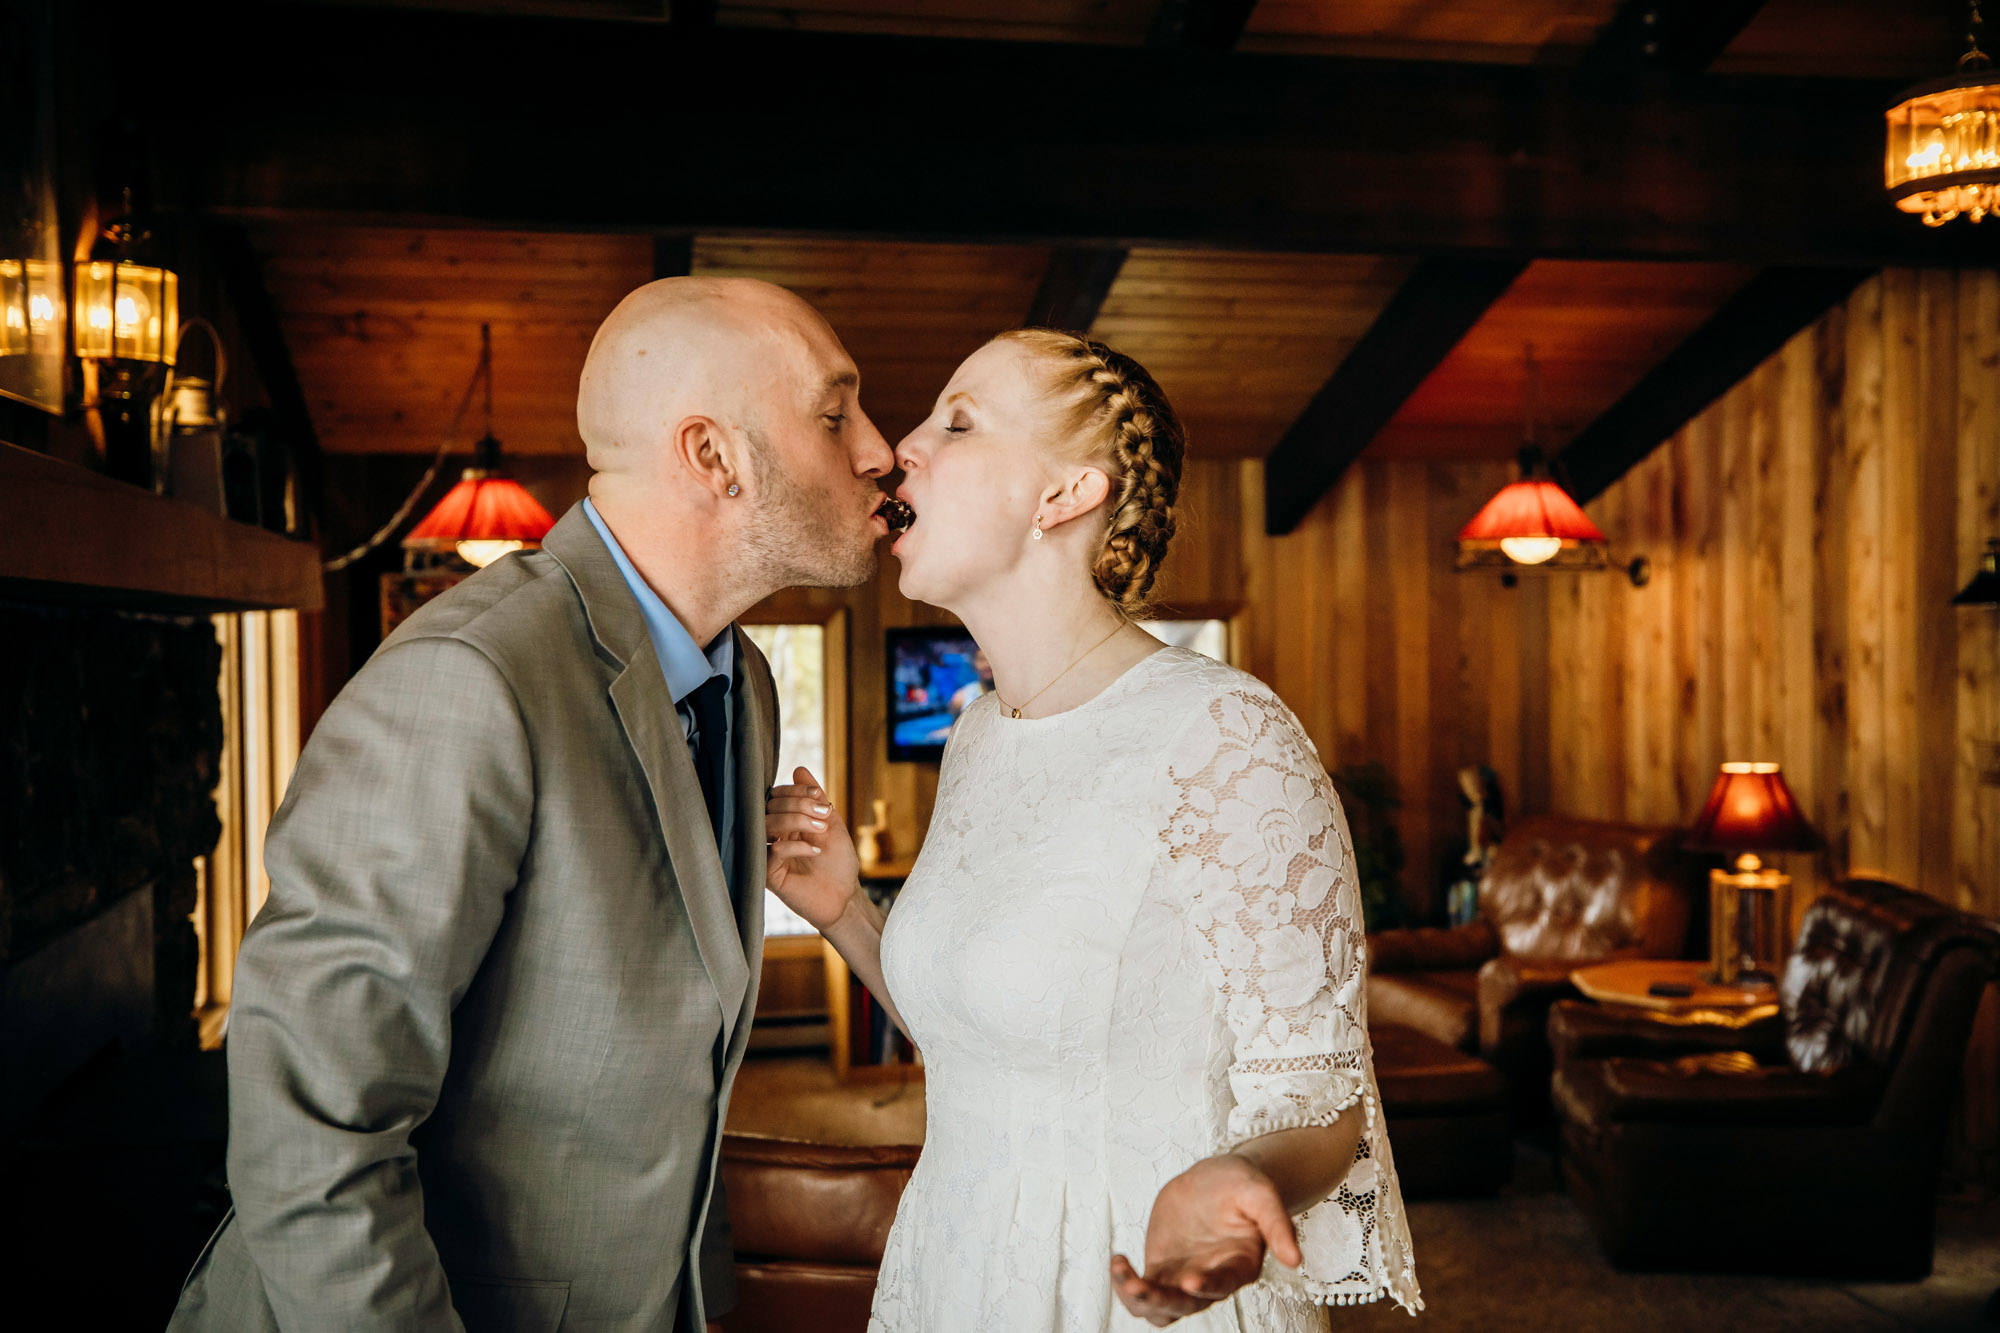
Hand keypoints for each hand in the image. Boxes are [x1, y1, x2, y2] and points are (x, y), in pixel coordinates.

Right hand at [765, 767, 862, 930]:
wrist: (844, 896)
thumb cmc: (838, 862)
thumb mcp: (831, 822)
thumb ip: (815, 798)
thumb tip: (799, 769)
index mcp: (784, 821)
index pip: (776, 795)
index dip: (796, 791)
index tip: (819, 796)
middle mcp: (772, 835)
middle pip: (769, 806)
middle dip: (799, 805)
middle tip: (824, 815)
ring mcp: (767, 854)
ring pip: (766, 824)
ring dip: (797, 821)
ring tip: (821, 830)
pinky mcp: (768, 874)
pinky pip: (773, 851)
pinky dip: (796, 846)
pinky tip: (815, 851)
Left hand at [1110, 1153, 1300, 1326]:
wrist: (1215, 1179)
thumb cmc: (1242, 1186)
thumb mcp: (1261, 1193)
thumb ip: (1278, 1223)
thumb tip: (1295, 1259)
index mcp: (1239, 1266)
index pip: (1223, 1285)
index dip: (1208, 1286)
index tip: (1190, 1280)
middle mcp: (1211, 1280)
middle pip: (1184, 1306)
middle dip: (1160, 1300)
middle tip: (1138, 1285)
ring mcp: (1183, 1279)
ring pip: (1158, 1308)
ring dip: (1137, 1299)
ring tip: (1120, 1271)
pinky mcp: (1161, 1270)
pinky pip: (1140, 1290)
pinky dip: (1125, 1283)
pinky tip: (1117, 1260)